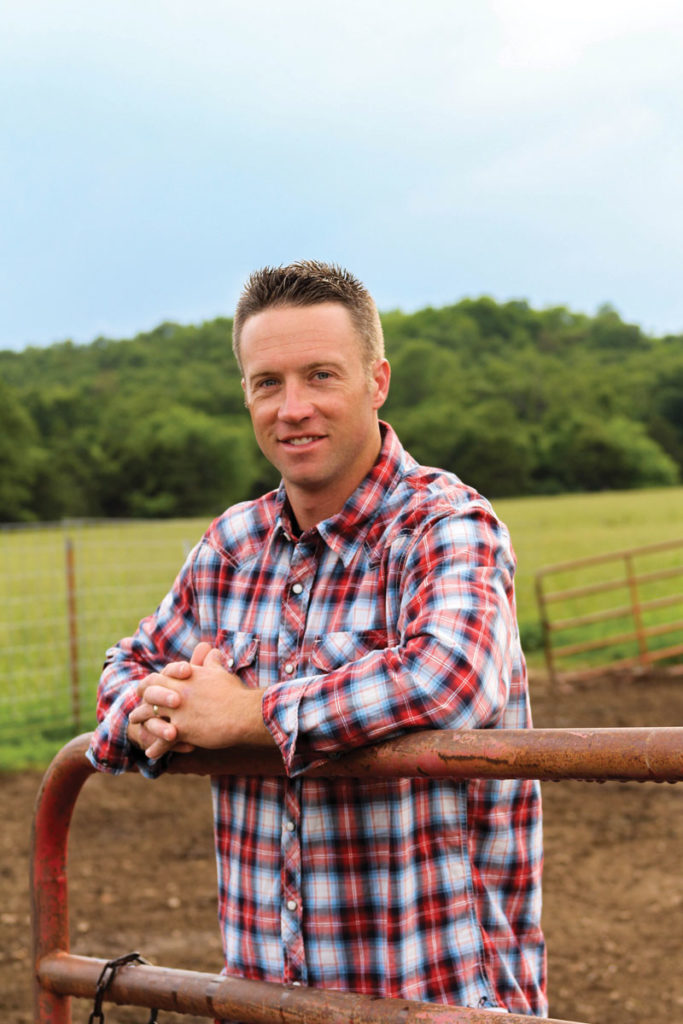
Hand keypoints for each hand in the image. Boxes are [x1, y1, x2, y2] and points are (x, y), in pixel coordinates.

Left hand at [130, 643, 272, 758]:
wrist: (245, 713)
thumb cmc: (235, 694)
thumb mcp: (222, 673)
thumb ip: (213, 663)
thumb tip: (213, 652)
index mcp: (186, 677)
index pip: (159, 676)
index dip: (151, 683)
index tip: (147, 688)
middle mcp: (178, 692)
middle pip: (149, 694)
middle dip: (141, 701)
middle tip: (137, 708)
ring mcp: (178, 711)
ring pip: (149, 715)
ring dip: (141, 721)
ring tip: (137, 728)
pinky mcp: (182, 730)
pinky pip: (162, 740)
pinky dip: (155, 748)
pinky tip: (150, 754)